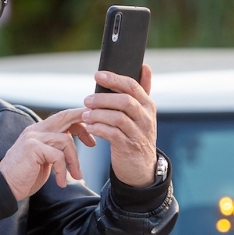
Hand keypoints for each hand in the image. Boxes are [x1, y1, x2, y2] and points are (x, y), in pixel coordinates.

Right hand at [0, 108, 95, 200]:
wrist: (4, 188)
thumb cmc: (24, 177)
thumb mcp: (44, 160)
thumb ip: (55, 150)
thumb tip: (73, 148)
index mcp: (38, 131)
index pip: (62, 118)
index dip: (79, 123)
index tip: (90, 138)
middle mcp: (35, 130)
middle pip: (65, 118)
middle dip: (83, 126)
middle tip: (93, 142)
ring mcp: (33, 137)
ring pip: (66, 141)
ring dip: (74, 161)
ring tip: (75, 176)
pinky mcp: (33, 147)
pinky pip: (58, 156)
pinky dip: (63, 170)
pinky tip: (60, 182)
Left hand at [83, 64, 156, 187]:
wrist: (141, 168)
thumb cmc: (137, 135)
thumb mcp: (142, 113)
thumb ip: (142, 91)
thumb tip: (144, 66)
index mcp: (148, 105)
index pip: (132, 86)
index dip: (114, 79)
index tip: (97, 75)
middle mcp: (146, 118)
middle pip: (125, 101)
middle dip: (103, 99)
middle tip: (86, 100)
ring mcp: (138, 133)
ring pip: (118, 118)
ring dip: (98, 114)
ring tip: (85, 115)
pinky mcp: (128, 147)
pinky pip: (112, 134)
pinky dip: (99, 129)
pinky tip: (89, 127)